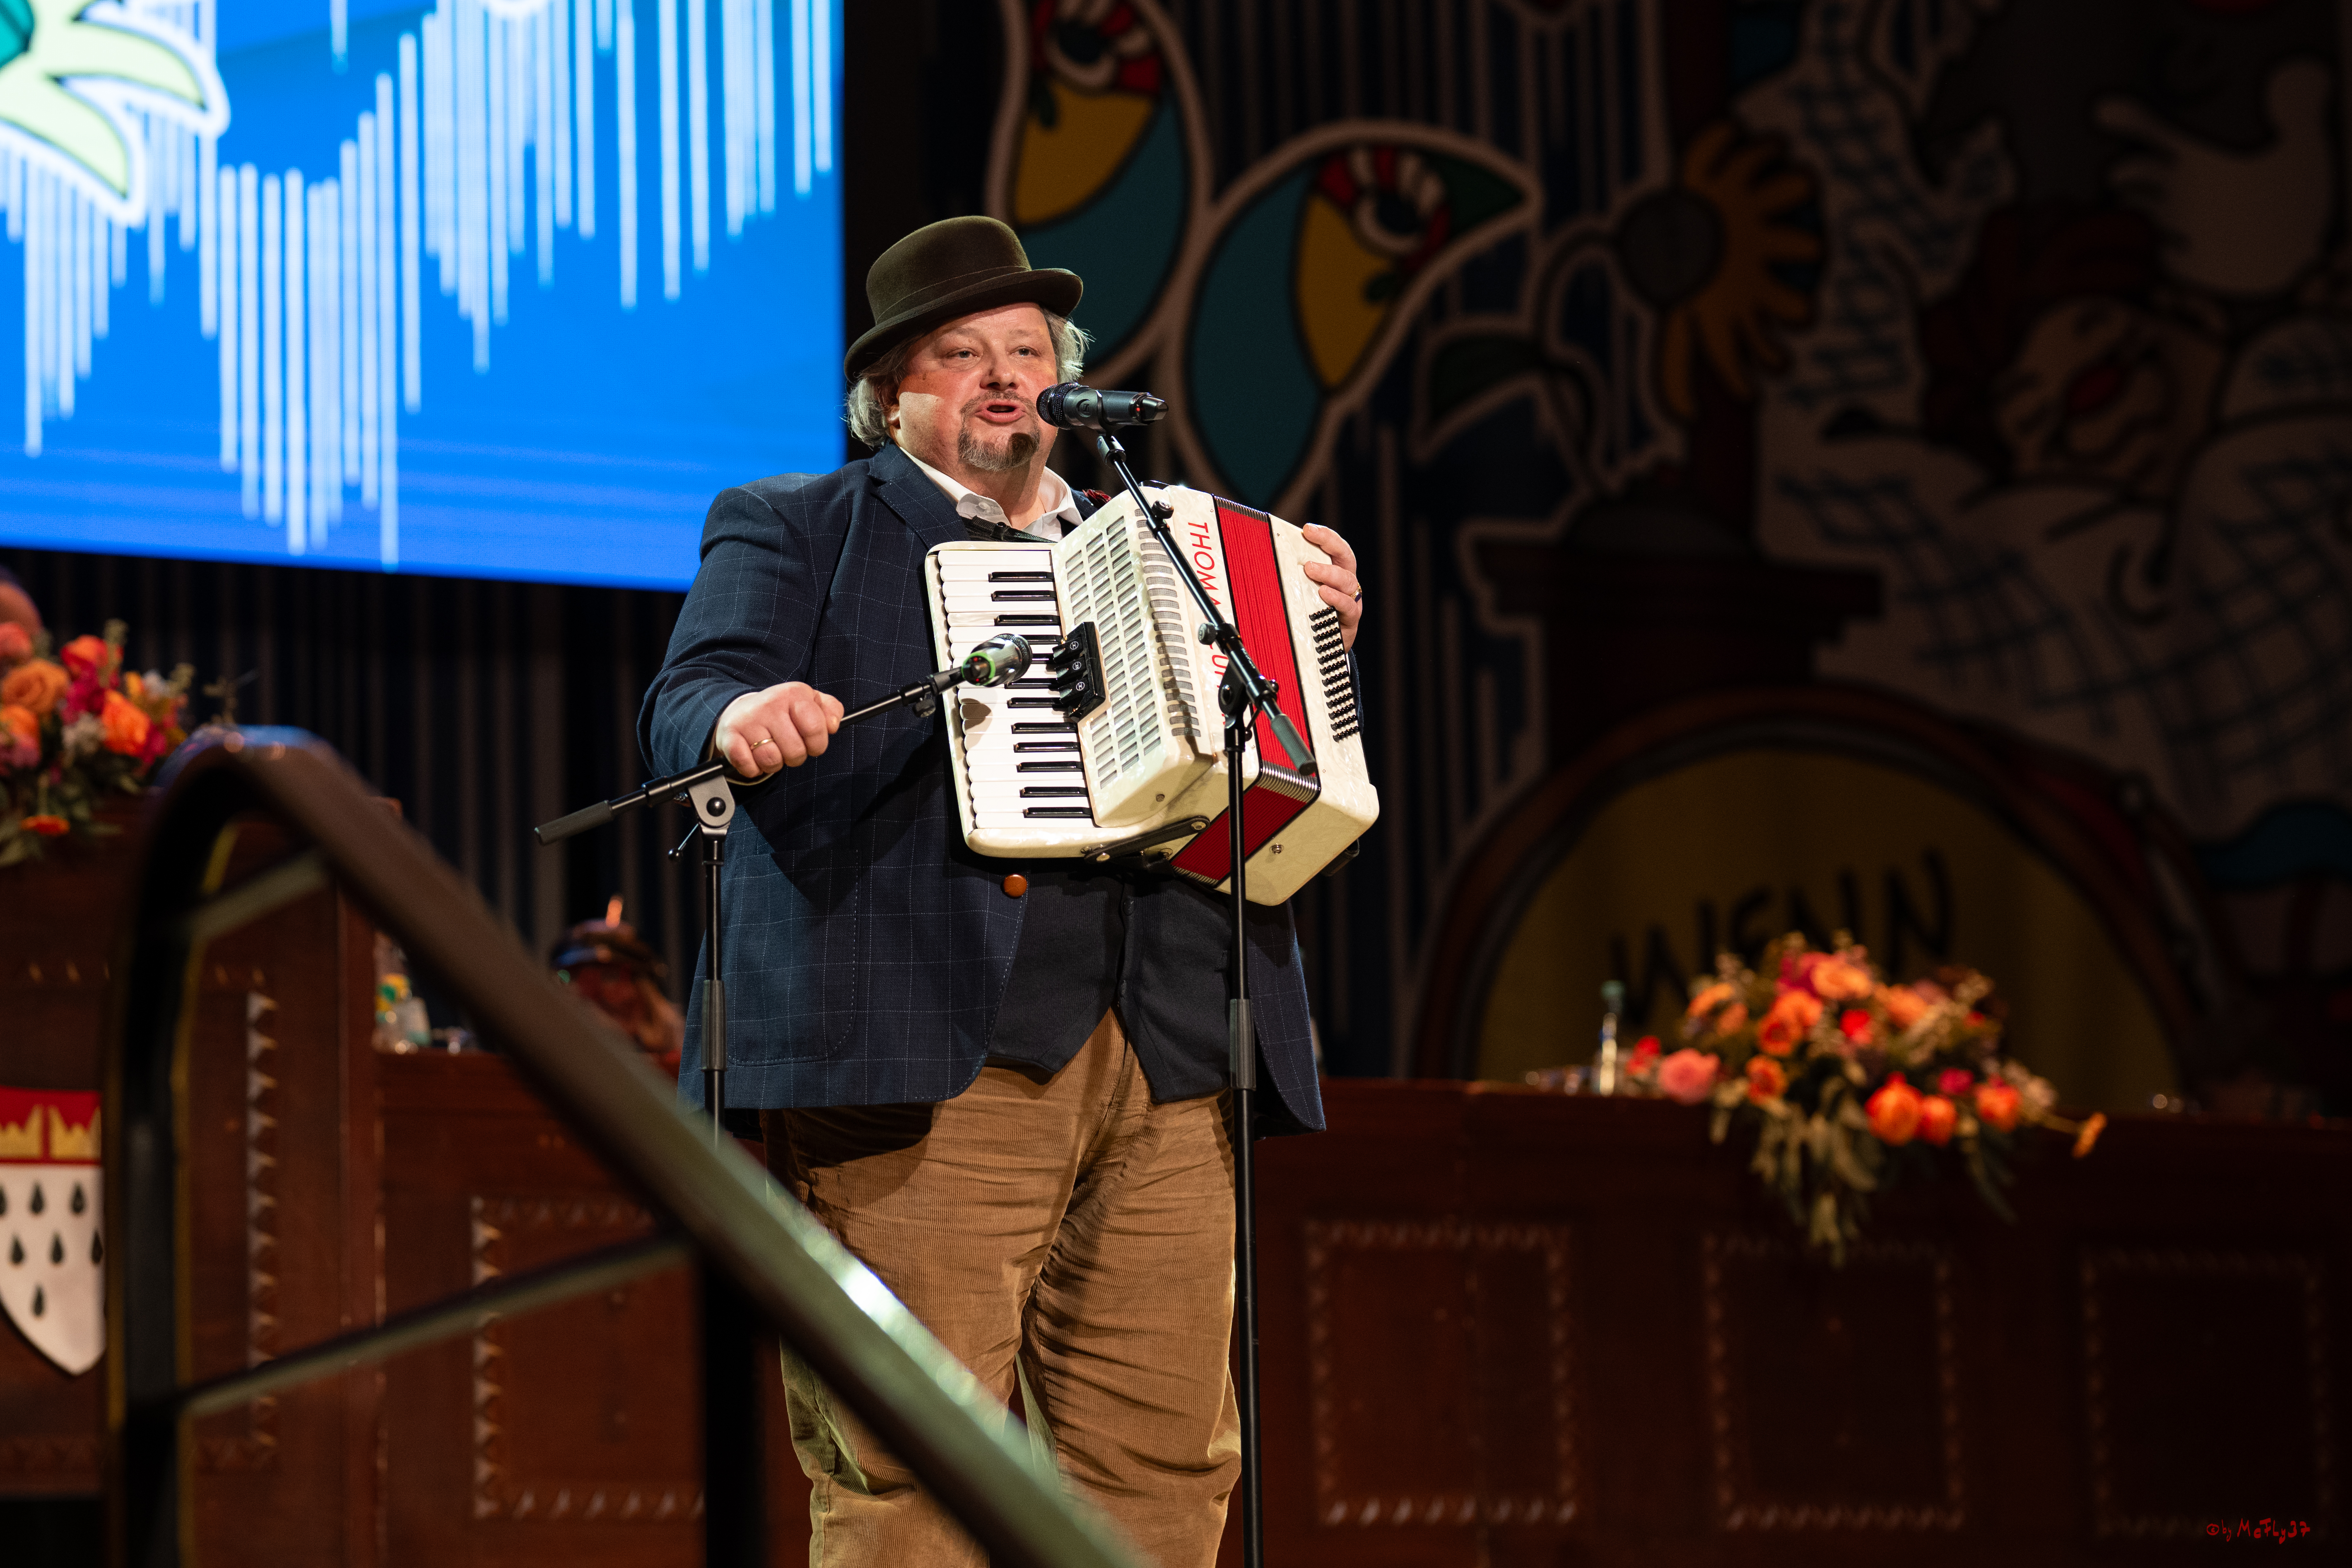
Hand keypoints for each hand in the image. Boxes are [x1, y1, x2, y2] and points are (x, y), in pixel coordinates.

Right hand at [714, 682, 843, 776]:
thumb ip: (831, 710)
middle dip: (795, 757)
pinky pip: (749, 767)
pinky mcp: (730, 736)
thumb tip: (834, 725)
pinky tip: (754, 756)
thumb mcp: (810, 702)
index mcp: (794, 694)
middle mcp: (770, 703)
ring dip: (774, 764)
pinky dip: (754, 769)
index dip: (817, 744)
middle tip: (787, 747)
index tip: (812, 744)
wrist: (740, 709)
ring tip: (771, 750)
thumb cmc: (782, 711)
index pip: (816, 729)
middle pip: (795, 751)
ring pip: (772, 760)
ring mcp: (748, 719)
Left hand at [1299, 524, 1362, 649]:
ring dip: (1328, 573)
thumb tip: (1263, 556)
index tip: (1308, 529)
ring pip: (1346, 581)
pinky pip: (1347, 607)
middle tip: (1309, 541)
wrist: (1321, 647)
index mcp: (1337, 571)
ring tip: (1310, 570)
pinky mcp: (1349, 620)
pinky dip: (1336, 599)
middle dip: (1328, 546)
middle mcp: (1346, 583)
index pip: (1336, 548)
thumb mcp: (1303, 591)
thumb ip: (1292, 575)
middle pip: (1345, 558)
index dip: (1325, 536)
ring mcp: (1350, 600)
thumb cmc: (1311, 613)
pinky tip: (1324, 594)